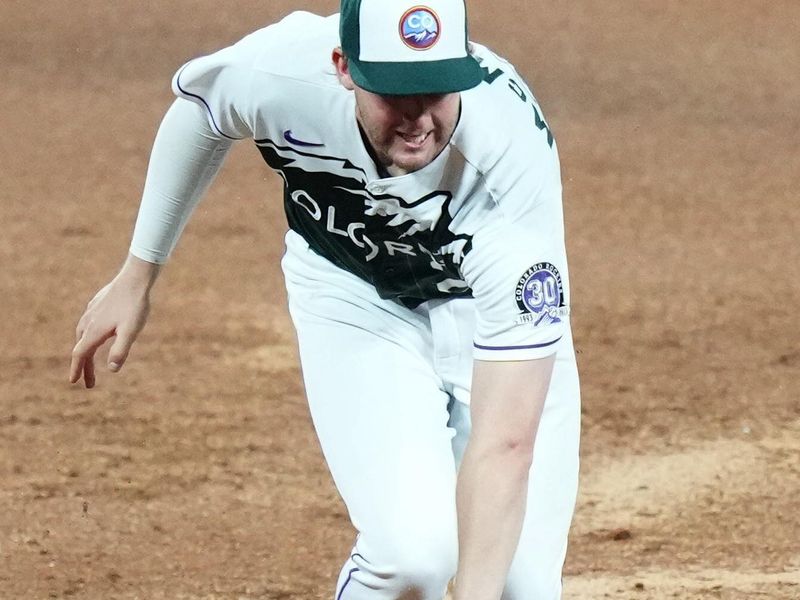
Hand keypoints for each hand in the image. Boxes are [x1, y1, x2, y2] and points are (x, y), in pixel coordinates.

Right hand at [69, 255, 159, 387]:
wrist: (135, 278)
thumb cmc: (135, 306)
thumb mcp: (131, 331)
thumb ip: (121, 350)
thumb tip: (111, 370)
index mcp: (94, 331)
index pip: (80, 354)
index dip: (77, 369)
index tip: (73, 382)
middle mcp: (88, 322)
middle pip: (82, 348)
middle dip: (84, 366)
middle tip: (89, 383)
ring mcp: (92, 312)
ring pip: (83, 335)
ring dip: (85, 351)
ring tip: (90, 362)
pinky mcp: (97, 304)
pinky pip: (88, 324)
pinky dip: (89, 336)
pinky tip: (95, 335)